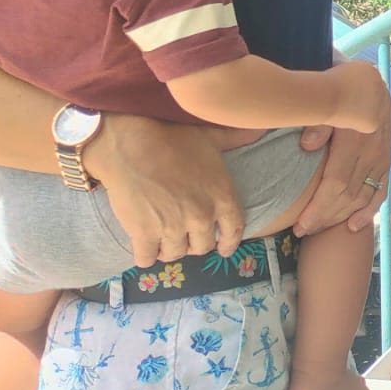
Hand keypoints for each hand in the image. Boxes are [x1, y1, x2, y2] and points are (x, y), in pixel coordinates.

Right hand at [90, 116, 243, 266]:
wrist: (131, 144)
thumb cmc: (173, 137)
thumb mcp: (212, 136)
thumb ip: (237, 138)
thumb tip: (259, 130)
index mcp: (222, 196)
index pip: (233, 231)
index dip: (228, 242)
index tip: (222, 248)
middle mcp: (201, 217)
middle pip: (202, 246)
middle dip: (194, 242)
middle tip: (183, 233)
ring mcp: (173, 228)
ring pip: (175, 254)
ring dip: (169, 248)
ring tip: (162, 237)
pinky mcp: (144, 235)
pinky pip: (147, 259)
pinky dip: (146, 254)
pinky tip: (143, 245)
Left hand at [292, 59, 390, 235]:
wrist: (369, 81)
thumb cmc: (340, 88)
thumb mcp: (326, 95)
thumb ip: (317, 121)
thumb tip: (307, 145)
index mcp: (355, 138)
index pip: (336, 183)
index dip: (319, 207)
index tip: (299, 224)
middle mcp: (372, 152)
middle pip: (348, 195)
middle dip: (325, 217)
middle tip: (302, 231)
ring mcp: (382, 157)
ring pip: (363, 196)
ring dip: (341, 216)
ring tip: (320, 229)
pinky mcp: (387, 161)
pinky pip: (382, 190)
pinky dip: (370, 210)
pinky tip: (355, 225)